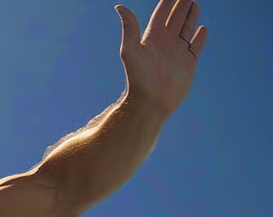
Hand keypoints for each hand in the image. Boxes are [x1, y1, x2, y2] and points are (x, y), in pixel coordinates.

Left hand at [116, 0, 207, 115]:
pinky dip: (200, 37)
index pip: (162, 13)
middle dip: (181, 4)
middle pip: (176, 17)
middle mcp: (165, 42)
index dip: (169, 0)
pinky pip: (196, 46)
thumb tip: (119, 6)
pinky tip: (202, 29)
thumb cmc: (138, 77)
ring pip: (186, 28)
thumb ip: (129, 27)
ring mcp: (177, 52)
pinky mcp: (188, 63)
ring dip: (190, 16)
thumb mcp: (131, 50)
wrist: (150, 101)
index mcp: (152, 37)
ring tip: (194, 3)